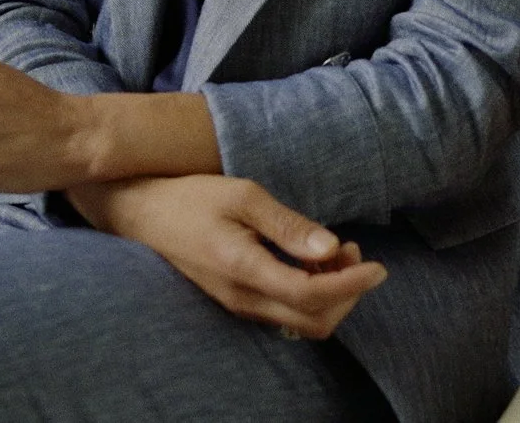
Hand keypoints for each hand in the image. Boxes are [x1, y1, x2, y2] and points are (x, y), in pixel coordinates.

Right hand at [66, 175, 386, 339]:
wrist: (141, 212)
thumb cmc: (191, 197)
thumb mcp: (243, 196)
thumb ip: (289, 225)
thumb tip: (333, 248)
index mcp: (246, 270)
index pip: (313, 295)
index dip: (352, 285)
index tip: (378, 266)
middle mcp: (244, 298)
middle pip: (314, 321)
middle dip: (347, 293)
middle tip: (355, 253)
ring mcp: (239, 304)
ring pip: (301, 322)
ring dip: (330, 295)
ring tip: (336, 253)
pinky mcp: (236, 300)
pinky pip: (284, 313)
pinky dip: (310, 295)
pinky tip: (309, 261)